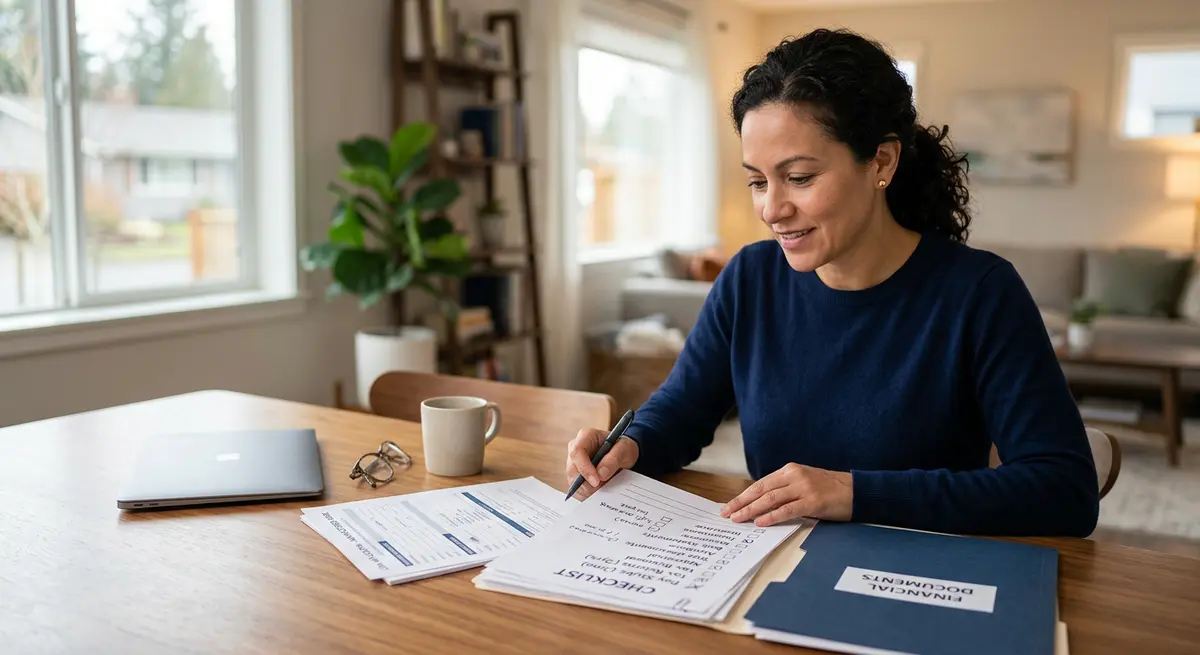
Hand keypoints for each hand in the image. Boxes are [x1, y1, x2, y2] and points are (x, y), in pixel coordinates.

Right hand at [565, 429, 639, 499]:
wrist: (624, 457)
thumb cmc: (623, 448)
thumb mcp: (625, 449)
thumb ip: (614, 459)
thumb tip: (601, 474)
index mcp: (586, 437)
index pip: (577, 452)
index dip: (584, 468)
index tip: (596, 481)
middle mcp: (576, 450)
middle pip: (572, 470)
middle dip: (587, 483)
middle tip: (603, 488)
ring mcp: (574, 464)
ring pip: (573, 482)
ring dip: (588, 490)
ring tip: (605, 488)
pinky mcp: (576, 477)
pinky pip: (576, 490)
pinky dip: (588, 495)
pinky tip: (600, 493)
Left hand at [719, 463, 853, 526]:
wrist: (858, 490)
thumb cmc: (830, 489)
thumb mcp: (804, 483)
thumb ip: (785, 490)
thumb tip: (760, 505)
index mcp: (790, 470)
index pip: (761, 484)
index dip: (743, 496)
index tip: (729, 505)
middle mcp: (794, 476)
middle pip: (761, 490)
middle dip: (742, 503)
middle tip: (727, 513)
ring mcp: (804, 488)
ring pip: (771, 499)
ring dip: (752, 510)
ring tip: (738, 519)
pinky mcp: (813, 502)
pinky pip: (788, 510)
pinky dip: (772, 516)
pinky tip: (760, 522)